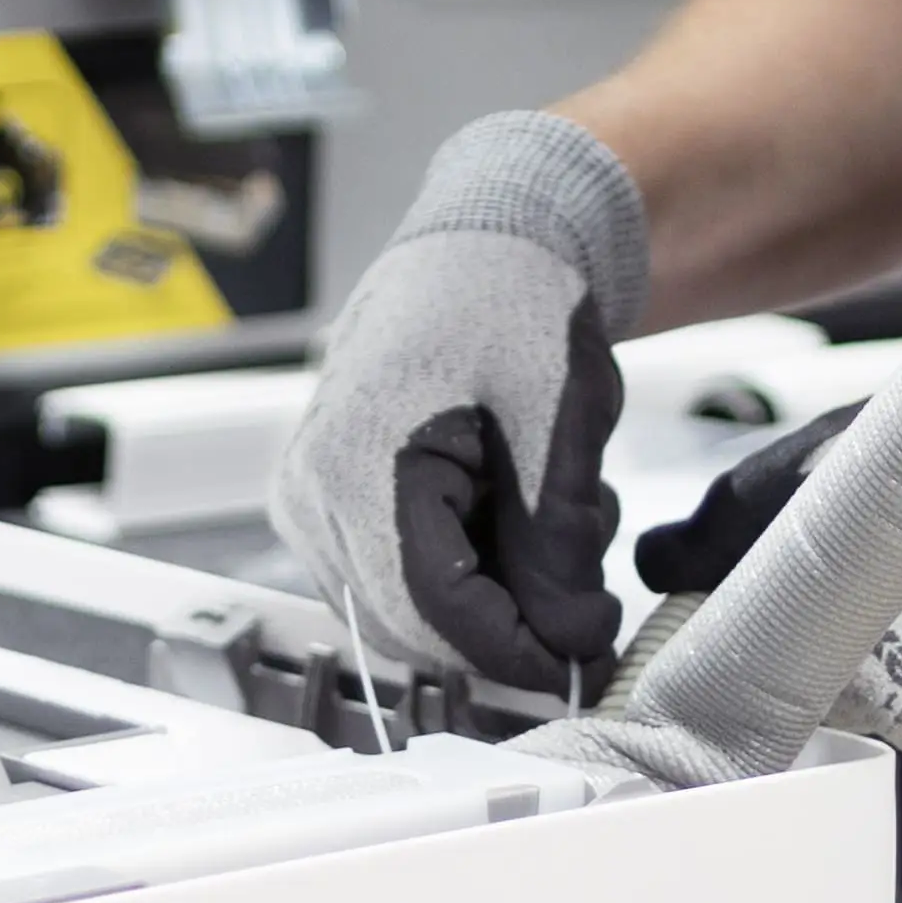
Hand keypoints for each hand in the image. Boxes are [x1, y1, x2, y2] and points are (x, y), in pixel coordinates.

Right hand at [271, 112, 647, 688]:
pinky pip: (398, 575)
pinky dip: (470, 570)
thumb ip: (558, 550)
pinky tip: (520, 517)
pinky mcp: (330, 502)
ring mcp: (310, 499)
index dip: (517, 651)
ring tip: (561, 526)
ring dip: (493, 597)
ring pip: (407, 609)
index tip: (587, 660)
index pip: (432, 609)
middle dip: (511, 625)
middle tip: (591, 600)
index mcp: (356, 462)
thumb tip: (570, 649)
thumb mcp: (557, 428)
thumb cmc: (515, 303)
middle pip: (413, 624)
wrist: (486, 242)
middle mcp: (311, 490)